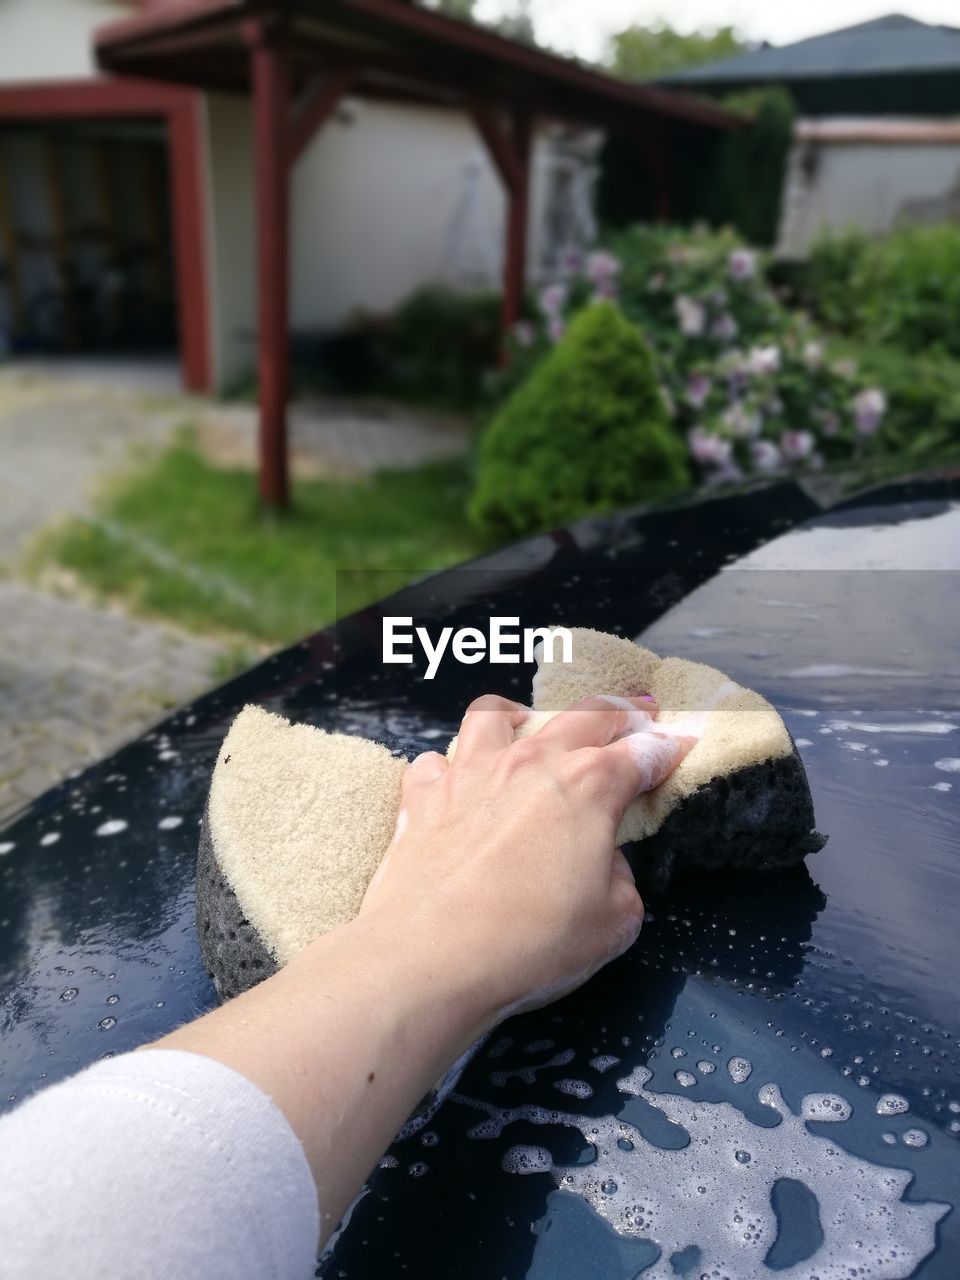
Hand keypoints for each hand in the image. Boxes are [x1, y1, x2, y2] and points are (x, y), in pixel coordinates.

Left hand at [359, 693, 696, 1034]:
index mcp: (589, 786)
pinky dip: (449, 769)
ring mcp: (470, 772)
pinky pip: (435, 762)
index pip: (641, 753)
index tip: (679, 743)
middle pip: (583, 715)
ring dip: (521, 718)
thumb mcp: (614, 922)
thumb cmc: (531, 942)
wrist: (432, 956)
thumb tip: (601, 862)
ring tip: (528, 726)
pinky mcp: (423, 795)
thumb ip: (619, 879)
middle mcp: (531, 762)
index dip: (666, 748)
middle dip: (619, 711)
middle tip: (636, 712)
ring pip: (495, 715)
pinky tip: (456, 785)